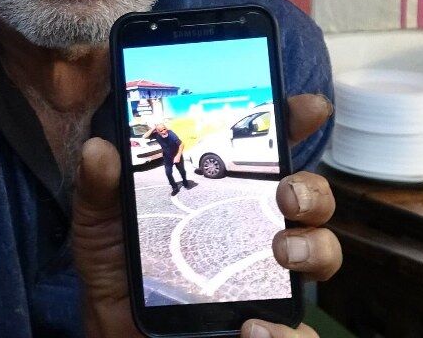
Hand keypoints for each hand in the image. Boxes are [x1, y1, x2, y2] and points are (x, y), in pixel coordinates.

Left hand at [73, 93, 338, 337]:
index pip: (270, 152)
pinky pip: (301, 331)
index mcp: (226, 196)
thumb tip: (99, 149)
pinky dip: (287, 333)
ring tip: (282, 253)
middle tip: (286, 195)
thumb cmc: (119, 273)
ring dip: (316, 248)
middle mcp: (257, 231)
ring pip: (323, 255)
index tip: (308, 108)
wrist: (116, 333)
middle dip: (313, 189)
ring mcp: (268, 279)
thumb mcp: (102, 225)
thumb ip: (100, 189)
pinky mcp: (267, 327)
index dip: (295, 123)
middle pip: (314, 199)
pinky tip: (253, 328)